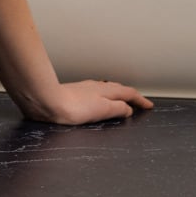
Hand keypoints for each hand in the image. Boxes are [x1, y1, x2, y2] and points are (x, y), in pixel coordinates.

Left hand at [25, 79, 153, 125]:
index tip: (149, 106)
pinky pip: (95, 91)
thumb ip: (117, 108)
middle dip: (130, 95)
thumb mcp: (102, 110)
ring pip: (106, 88)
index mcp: (105, 91)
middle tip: (139, 102)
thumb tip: (128, 108)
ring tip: (121, 100)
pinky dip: (104, 95)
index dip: (140, 100)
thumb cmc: (73, 107)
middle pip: (118, 88)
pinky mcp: (73, 92)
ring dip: (117, 94)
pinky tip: (97, 99)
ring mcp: (84, 88)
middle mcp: (96, 86)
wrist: (46, 101)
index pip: (128, 93)